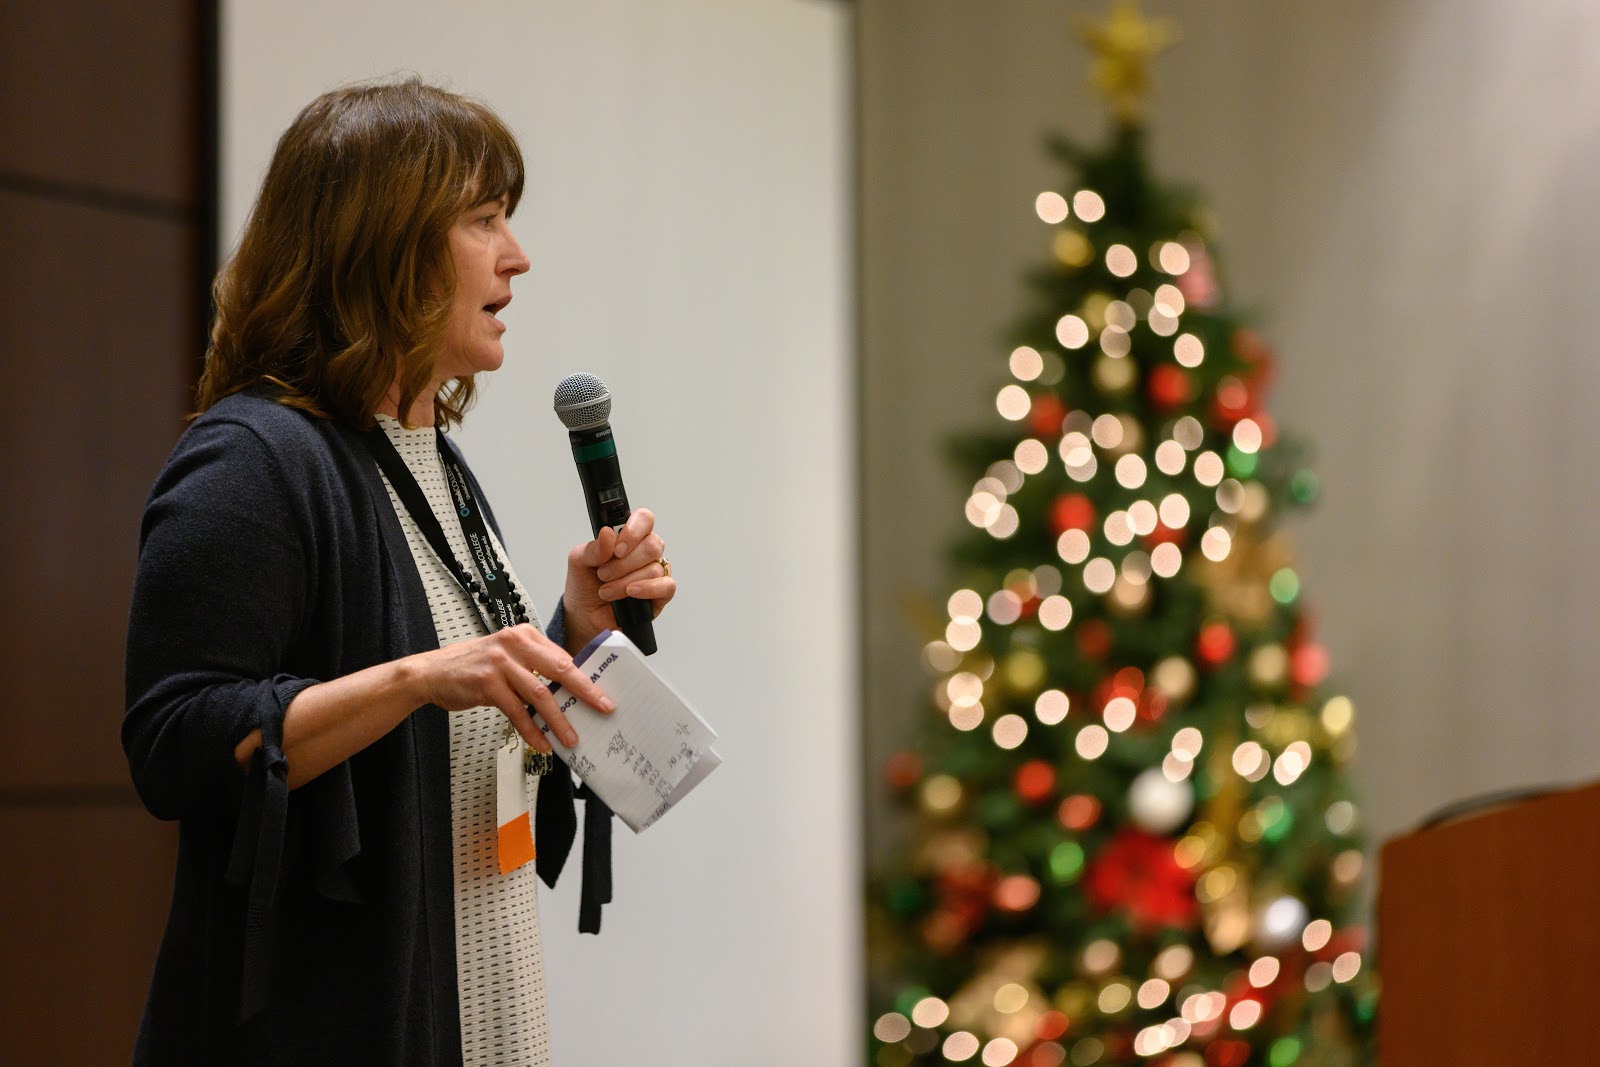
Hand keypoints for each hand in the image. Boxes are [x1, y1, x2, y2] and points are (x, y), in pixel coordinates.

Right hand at [413, 623, 614, 752]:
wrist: (431, 672)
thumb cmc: (473, 666)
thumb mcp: (507, 656)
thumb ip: (534, 666)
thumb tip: (568, 689)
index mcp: (525, 635)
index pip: (563, 657)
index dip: (585, 678)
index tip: (602, 694)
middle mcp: (515, 643)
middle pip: (560, 669)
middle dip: (586, 691)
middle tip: (604, 708)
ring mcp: (500, 663)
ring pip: (540, 694)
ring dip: (558, 720)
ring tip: (571, 738)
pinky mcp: (487, 683)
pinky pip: (517, 711)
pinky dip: (532, 730)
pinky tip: (541, 742)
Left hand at [563, 507, 676, 650]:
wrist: (583, 616)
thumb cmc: (584, 585)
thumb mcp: (579, 561)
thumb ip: (594, 547)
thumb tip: (608, 533)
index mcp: (628, 537)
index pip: (644, 519)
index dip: (634, 530)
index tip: (617, 548)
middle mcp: (645, 552)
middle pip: (652, 544)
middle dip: (624, 563)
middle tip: (604, 574)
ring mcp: (655, 572)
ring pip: (654, 567)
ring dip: (626, 581)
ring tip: (606, 591)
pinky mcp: (661, 594)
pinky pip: (666, 585)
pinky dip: (647, 588)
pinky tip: (631, 593)